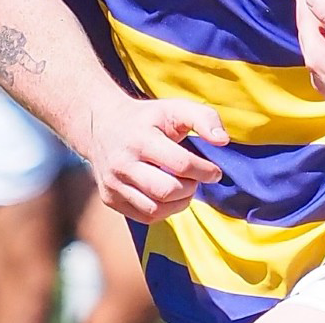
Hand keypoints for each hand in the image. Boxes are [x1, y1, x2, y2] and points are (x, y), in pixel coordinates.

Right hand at [82, 95, 228, 222]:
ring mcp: (113, 184)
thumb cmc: (147, 118)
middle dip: (191, 188)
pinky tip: (168, 195)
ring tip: (184, 187)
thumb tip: (223, 140)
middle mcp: (122, 163)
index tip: (214, 171)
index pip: (180, 163)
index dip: (204, 171)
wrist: (101, 125)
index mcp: (140, 138)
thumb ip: (204, 118)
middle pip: (167, 190)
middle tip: (196, 179)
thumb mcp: (174, 108)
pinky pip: (145, 216)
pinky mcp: (110, 199)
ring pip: (155, 209)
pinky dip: (164, 210)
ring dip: (179, 202)